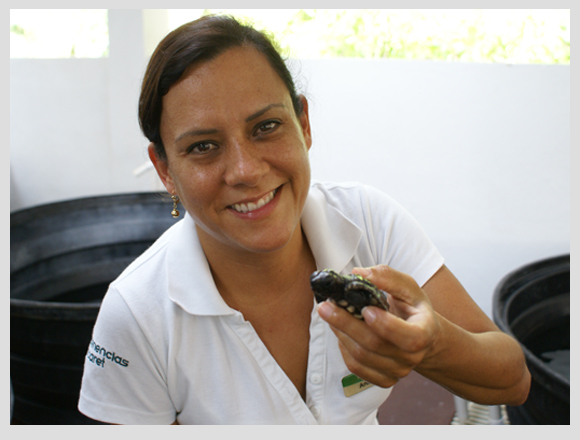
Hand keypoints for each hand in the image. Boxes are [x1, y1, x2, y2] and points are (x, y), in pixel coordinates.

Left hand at [317, 265, 441, 387]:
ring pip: (361, 356)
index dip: (386, 325)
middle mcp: (412, 357)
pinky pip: (356, 367)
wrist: (420, 335)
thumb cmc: (412, 308)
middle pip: (375, 345)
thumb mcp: (408, 287)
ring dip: (341, 333)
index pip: (409, 338)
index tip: (365, 309)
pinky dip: (343, 347)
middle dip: (347, 324)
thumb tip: (361, 273)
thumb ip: (387, 277)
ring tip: (330, 313)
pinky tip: (341, 331)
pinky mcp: (382, 379)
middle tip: (325, 306)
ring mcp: (397, 371)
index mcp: (424, 333)